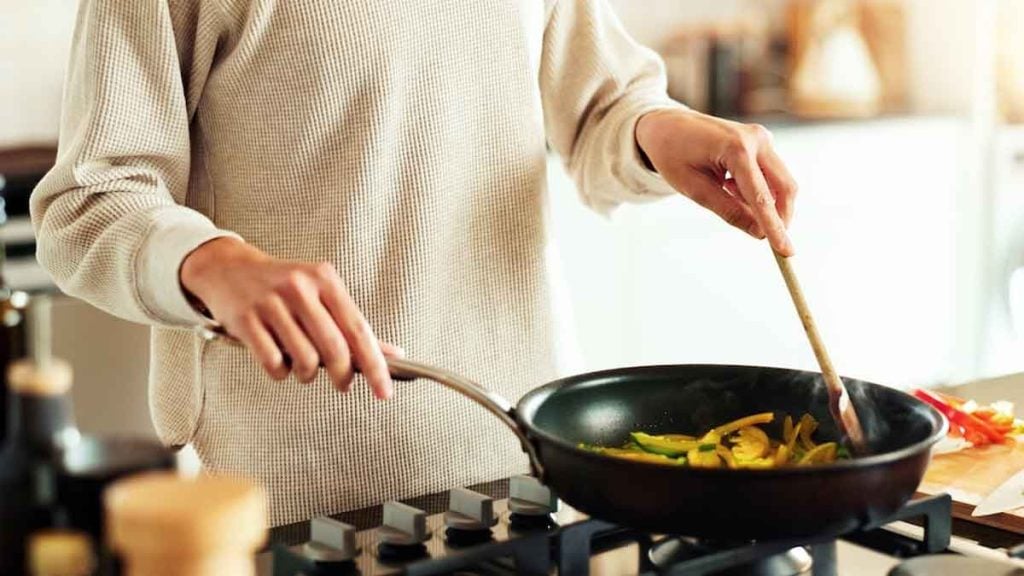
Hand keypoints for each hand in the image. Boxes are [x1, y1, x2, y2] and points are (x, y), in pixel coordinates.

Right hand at [180, 237, 396, 398]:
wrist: (228, 268)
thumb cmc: (282, 286)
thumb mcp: (321, 294)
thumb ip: (352, 325)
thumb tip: (393, 355)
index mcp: (324, 279)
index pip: (358, 329)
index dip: (375, 365)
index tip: (385, 390)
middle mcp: (299, 287)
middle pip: (334, 348)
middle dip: (343, 375)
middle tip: (344, 385)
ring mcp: (270, 303)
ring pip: (304, 359)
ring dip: (308, 374)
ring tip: (303, 366)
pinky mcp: (245, 320)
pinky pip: (273, 363)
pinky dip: (281, 372)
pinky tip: (280, 361)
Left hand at [636, 109, 797, 255]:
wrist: (667, 124)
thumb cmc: (674, 155)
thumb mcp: (694, 189)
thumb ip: (728, 210)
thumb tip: (759, 233)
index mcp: (736, 148)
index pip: (761, 196)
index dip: (774, 227)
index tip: (786, 252)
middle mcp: (756, 138)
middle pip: (784, 187)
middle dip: (780, 218)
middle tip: (771, 243)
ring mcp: (762, 137)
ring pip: (780, 182)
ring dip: (764, 202)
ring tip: (723, 192)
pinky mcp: (762, 141)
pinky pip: (770, 174)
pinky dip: (757, 190)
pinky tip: (727, 184)